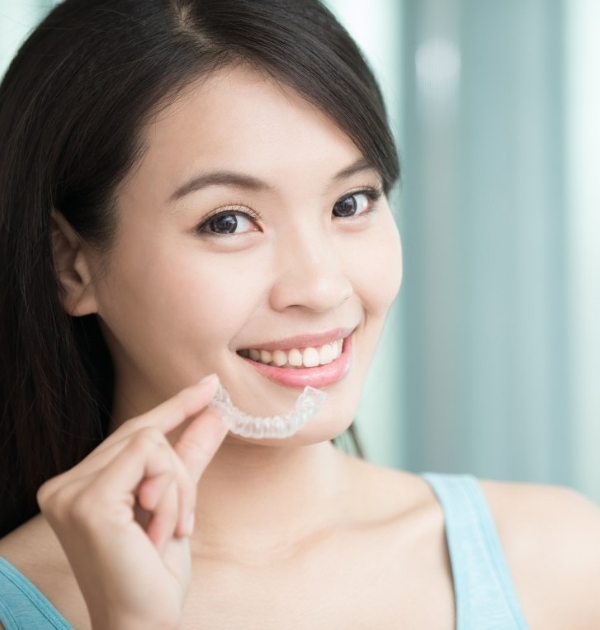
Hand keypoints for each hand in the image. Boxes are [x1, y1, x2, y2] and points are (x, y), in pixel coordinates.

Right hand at [37, 375, 226, 629]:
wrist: (144, 624)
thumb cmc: (153, 571)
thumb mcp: (176, 502)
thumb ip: (190, 455)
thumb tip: (215, 412)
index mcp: (77, 484)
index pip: (132, 432)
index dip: (174, 405)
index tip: (208, 384)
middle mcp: (63, 484)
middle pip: (146, 434)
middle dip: (179, 473)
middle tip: (183, 521)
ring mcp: (69, 492)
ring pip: (152, 443)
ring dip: (177, 489)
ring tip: (166, 532)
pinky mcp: (89, 501)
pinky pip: (150, 458)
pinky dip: (172, 495)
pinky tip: (159, 533)